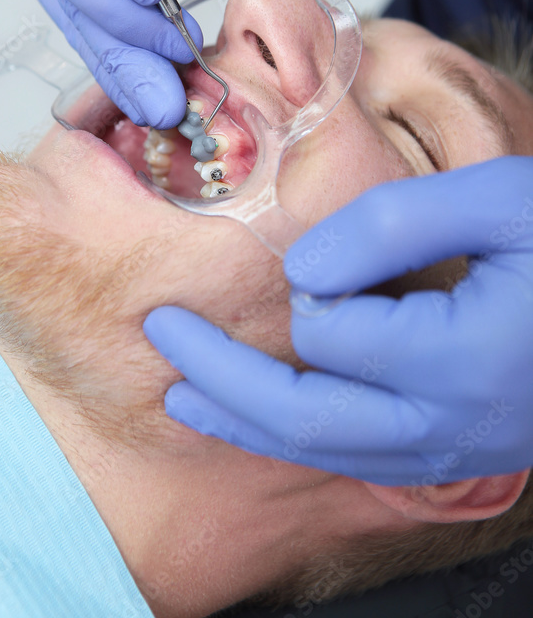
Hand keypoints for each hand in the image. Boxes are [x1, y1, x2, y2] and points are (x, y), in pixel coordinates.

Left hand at [144, 157, 532, 484]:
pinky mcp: (446, 456)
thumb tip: (302, 272)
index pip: (334, 330)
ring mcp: (446, 452)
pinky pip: (346, 456)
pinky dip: (283, 435)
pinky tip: (247, 415)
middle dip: (220, 375)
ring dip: (240, 419)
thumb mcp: (498, 200)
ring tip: (180, 389)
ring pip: (318, 450)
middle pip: (302, 417)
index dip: (309, 284)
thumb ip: (394, 223)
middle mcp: (447, 423)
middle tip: (159, 332)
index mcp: (460, 356)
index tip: (319, 249)